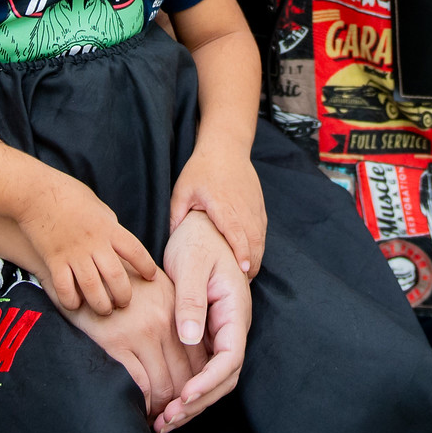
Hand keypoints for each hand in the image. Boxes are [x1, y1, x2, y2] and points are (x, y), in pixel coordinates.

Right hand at [15, 167, 160, 315]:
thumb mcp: (98, 207)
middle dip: (124, 296)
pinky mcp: (53, 260)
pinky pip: (64, 288)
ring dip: (101, 304)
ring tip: (104, 309)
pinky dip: (71, 301)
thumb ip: (109, 225)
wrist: (35, 193)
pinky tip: (75, 304)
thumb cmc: (68, 195)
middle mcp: (94, 243)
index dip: (146, 266)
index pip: (136, 250)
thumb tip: (118, 240)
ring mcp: (73, 253)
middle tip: (124, 303)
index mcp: (108, 228)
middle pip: (116, 277)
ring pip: (92, 288)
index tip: (150, 276)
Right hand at [58, 263, 206, 421]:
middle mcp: (164, 322)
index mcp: (176, 309)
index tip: (187, 398)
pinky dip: (142, 403)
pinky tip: (139, 409)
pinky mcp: (115, 343)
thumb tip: (190, 347)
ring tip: (156, 416)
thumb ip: (174, 314)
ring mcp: (140, 333)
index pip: (199, 358)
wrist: (82, 260)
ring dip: (162, 407)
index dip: (196, 384)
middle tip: (172, 415)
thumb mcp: (156, 286)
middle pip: (185, 376)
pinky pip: (139, 385)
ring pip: (164, 385)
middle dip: (181, 402)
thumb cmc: (118, 278)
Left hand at [155, 211, 250, 432]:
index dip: (209, 381)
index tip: (185, 396)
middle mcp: (233, 325)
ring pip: (214, 378)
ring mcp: (222, 331)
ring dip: (193, 402)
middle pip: (225, 377)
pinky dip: (188, 389)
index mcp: (234, 309)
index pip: (231, 356)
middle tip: (168, 418)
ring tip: (164, 421)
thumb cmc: (198, 241)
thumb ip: (190, 301)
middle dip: (199, 401)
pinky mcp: (209, 334)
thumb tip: (189, 337)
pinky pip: (203, 369)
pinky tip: (167, 403)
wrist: (203, 227)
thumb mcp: (192, 265)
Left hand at [170, 141, 266, 275]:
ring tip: (248, 277)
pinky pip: (262, 231)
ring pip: (260, 237)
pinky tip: (252, 260)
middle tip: (244, 285)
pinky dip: (259, 246)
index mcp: (223, 203)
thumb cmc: (201, 169)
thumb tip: (169, 245)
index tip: (244, 269)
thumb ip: (176, 217)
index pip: (236, 230)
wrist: (226, 147)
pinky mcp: (259, 207)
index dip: (241, 250)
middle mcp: (242, 206)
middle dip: (252, 262)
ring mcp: (254, 206)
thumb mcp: (182, 191)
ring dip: (257, 257)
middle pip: (253, 238)